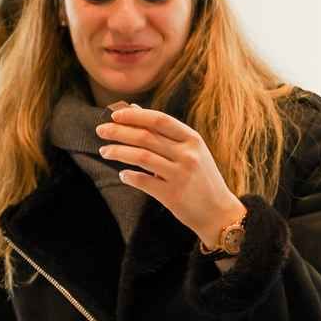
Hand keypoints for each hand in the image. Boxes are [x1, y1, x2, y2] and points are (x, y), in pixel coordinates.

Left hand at [95, 105, 245, 247]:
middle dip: (119, 131)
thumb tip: (133, 109)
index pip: (159, 120)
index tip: (114, 115)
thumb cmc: (202, 178)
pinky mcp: (173, 195)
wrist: (219, 212)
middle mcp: (188, 155)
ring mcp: (181, 175)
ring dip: (118, 152)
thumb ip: (163, 131)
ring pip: (141, 156)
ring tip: (104, 151)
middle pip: (146, 136)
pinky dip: (129, 176)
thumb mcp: (191, 150)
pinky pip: (143, 181)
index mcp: (193, 140)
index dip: (134, 116)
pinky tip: (123, 175)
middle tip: (101, 131)